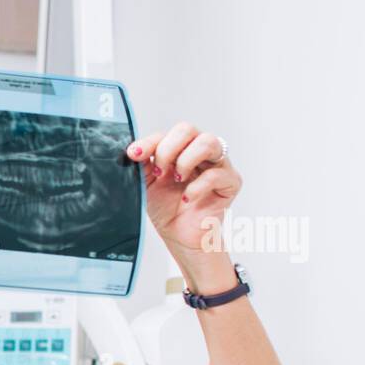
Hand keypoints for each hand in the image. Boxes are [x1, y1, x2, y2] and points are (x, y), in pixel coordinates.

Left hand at [126, 123, 240, 292]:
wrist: (179, 235)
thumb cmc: (167, 208)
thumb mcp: (147, 184)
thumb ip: (142, 166)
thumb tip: (133, 152)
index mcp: (180, 149)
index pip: (166, 133)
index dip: (149, 142)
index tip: (134, 154)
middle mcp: (200, 152)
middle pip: (187, 129)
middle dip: (167, 149)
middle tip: (159, 171)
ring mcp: (218, 164)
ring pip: (208, 142)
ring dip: (186, 160)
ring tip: (177, 179)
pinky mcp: (231, 182)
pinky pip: (216, 174)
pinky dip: (197, 187)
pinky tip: (187, 199)